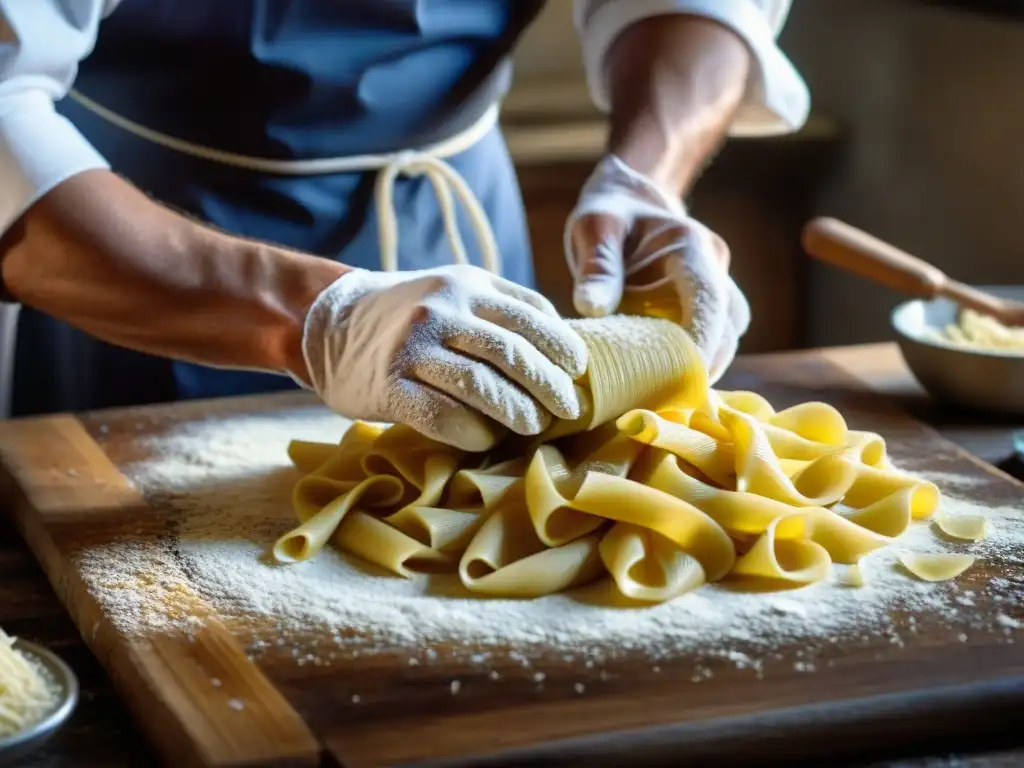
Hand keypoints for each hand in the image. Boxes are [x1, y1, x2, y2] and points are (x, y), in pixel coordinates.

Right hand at [302, 264, 587, 450]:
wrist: (330, 323)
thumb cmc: (411, 314)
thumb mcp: (457, 290)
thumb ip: (503, 308)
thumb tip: (565, 345)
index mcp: (467, 284)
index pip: (530, 315)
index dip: (562, 346)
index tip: (579, 372)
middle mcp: (440, 310)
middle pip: (511, 353)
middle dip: (548, 386)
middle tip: (567, 409)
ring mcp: (412, 347)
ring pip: (480, 386)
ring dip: (516, 412)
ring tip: (534, 426)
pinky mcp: (388, 385)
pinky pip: (441, 416)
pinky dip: (472, 433)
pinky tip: (487, 439)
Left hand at [564, 155, 749, 383]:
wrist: (629, 199)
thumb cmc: (609, 213)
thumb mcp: (595, 229)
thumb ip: (597, 267)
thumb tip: (592, 309)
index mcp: (690, 246)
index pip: (709, 298)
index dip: (704, 340)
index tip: (689, 375)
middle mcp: (713, 266)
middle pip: (728, 326)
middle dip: (706, 363)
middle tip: (668, 399)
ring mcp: (715, 286)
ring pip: (727, 335)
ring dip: (704, 364)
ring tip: (665, 395)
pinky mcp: (705, 305)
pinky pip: (713, 337)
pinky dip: (695, 360)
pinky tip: (666, 381)